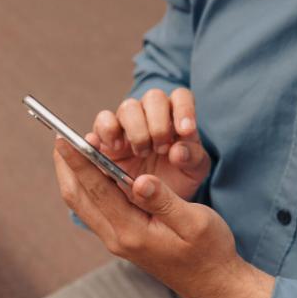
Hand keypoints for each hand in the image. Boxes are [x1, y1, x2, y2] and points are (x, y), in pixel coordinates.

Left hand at [52, 136, 272, 297]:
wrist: (212, 283)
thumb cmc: (209, 251)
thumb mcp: (195, 223)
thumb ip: (165, 201)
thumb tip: (140, 179)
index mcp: (132, 232)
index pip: (97, 190)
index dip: (79, 161)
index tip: (64, 138)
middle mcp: (117, 238)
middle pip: (78, 198)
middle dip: (66, 167)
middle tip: (59, 138)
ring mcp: (117, 241)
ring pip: (83, 205)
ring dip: (73, 177)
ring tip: (69, 151)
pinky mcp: (123, 240)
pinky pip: (94, 209)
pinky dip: (87, 187)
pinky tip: (92, 172)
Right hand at [85, 87, 210, 200]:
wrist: (151, 200)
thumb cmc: (176, 179)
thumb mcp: (193, 172)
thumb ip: (193, 158)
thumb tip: (178, 151)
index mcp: (176, 116)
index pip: (181, 96)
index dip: (184, 109)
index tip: (186, 132)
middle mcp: (151, 114)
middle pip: (154, 97)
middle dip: (159, 124)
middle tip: (161, 149)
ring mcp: (127, 122)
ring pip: (129, 106)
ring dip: (137, 130)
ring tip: (142, 153)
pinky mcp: (105, 135)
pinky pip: (103, 120)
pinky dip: (109, 130)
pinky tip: (118, 149)